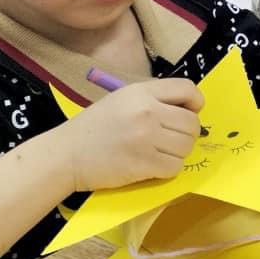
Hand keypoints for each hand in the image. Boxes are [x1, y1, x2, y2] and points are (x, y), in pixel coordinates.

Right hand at [59, 78, 203, 191]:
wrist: (65, 155)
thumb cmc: (93, 127)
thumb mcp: (122, 99)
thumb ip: (153, 99)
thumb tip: (188, 109)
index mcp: (142, 92)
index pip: (187, 89)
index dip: (195, 102)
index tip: (188, 112)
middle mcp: (147, 112)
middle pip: (192, 122)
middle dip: (187, 132)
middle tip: (171, 138)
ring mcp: (146, 139)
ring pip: (187, 146)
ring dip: (178, 152)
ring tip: (160, 151)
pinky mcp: (144, 164)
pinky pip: (175, 167)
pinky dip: (168, 169)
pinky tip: (153, 165)